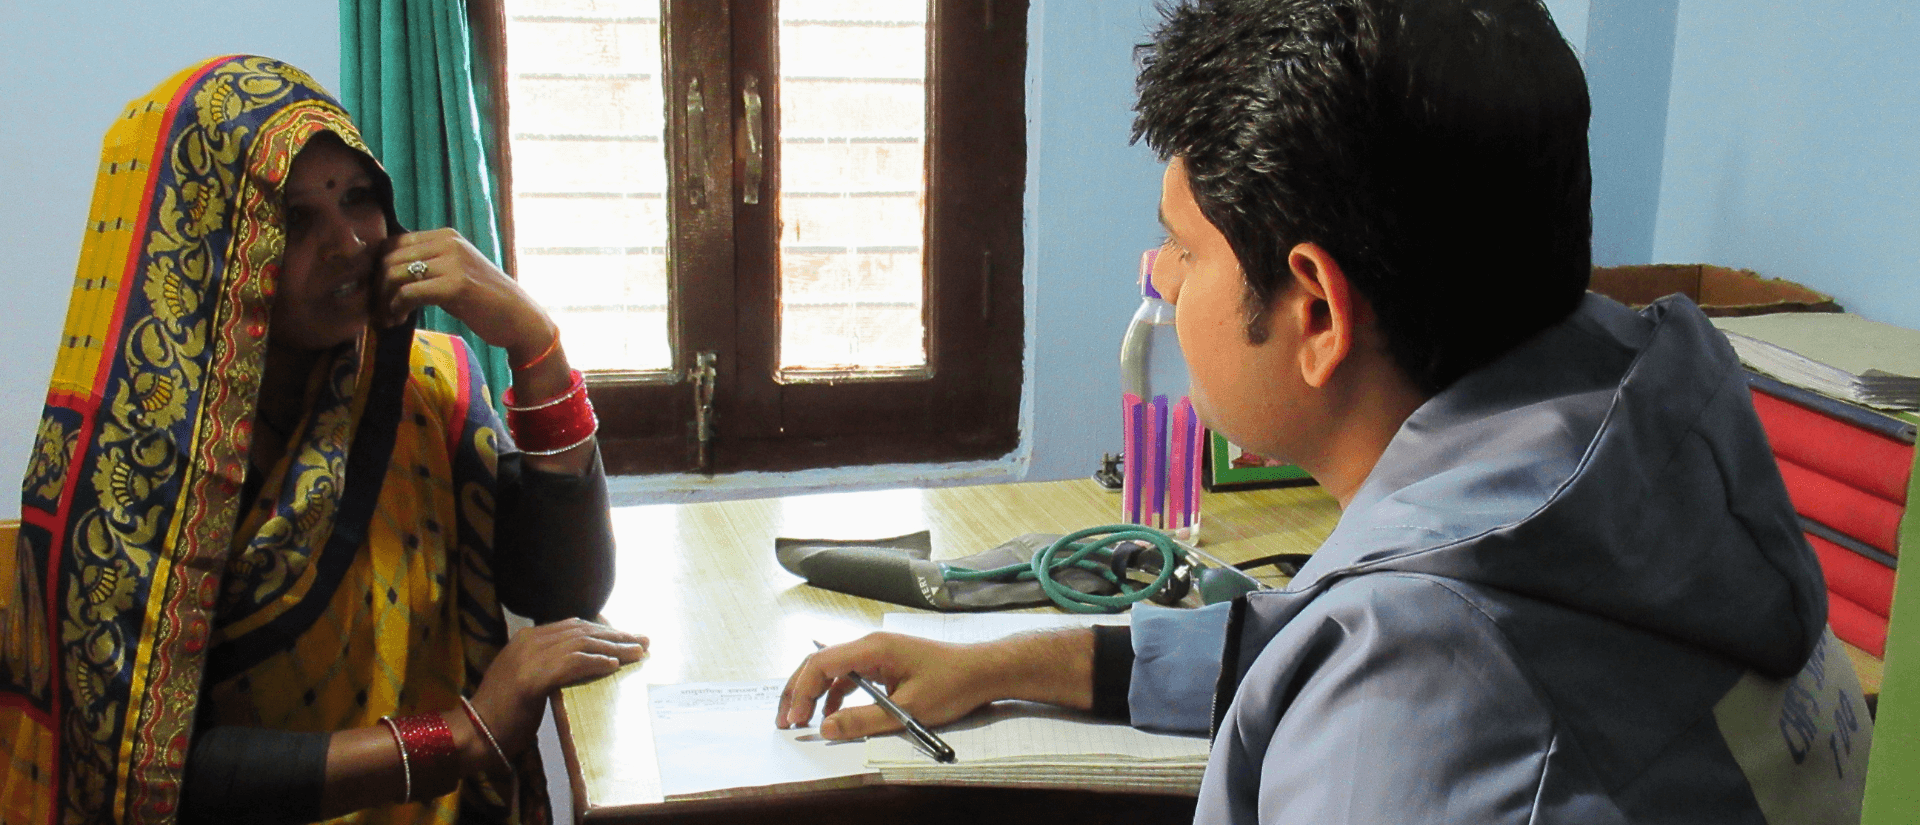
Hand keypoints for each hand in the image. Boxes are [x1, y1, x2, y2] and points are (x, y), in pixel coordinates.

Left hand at [381, 229, 554, 362]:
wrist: (519, 318)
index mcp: (446, 236)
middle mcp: (448, 243)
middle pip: (389, 258)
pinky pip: (408, 293)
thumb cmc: (485, 300)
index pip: (394, 243)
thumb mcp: (455, 272)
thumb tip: (386, 272)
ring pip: (394, 275)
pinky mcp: (454, 286)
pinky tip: (398, 320)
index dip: (378, 268)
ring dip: (384, 300)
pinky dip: (396, 309)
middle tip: (378, 310)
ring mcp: (452, 263)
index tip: (378, 292)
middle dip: (376, 287)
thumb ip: (428, 265)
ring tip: (388, 318)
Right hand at [468, 619, 647, 760]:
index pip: (574, 627)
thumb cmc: (504, 713)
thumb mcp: (527, 678)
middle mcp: (528, 642)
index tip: (628, 637)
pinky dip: (595, 663)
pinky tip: (613, 666)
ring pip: (581, 645)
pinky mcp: (531, 678)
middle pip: (582, 632)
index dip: (604, 630)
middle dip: (616, 636)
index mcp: (526, 639)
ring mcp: (528, 658)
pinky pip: (572, 664)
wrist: (476, 733)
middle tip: (644, 641)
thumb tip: (585, 662)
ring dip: (614, 649)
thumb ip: (550, 664)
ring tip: (637, 653)